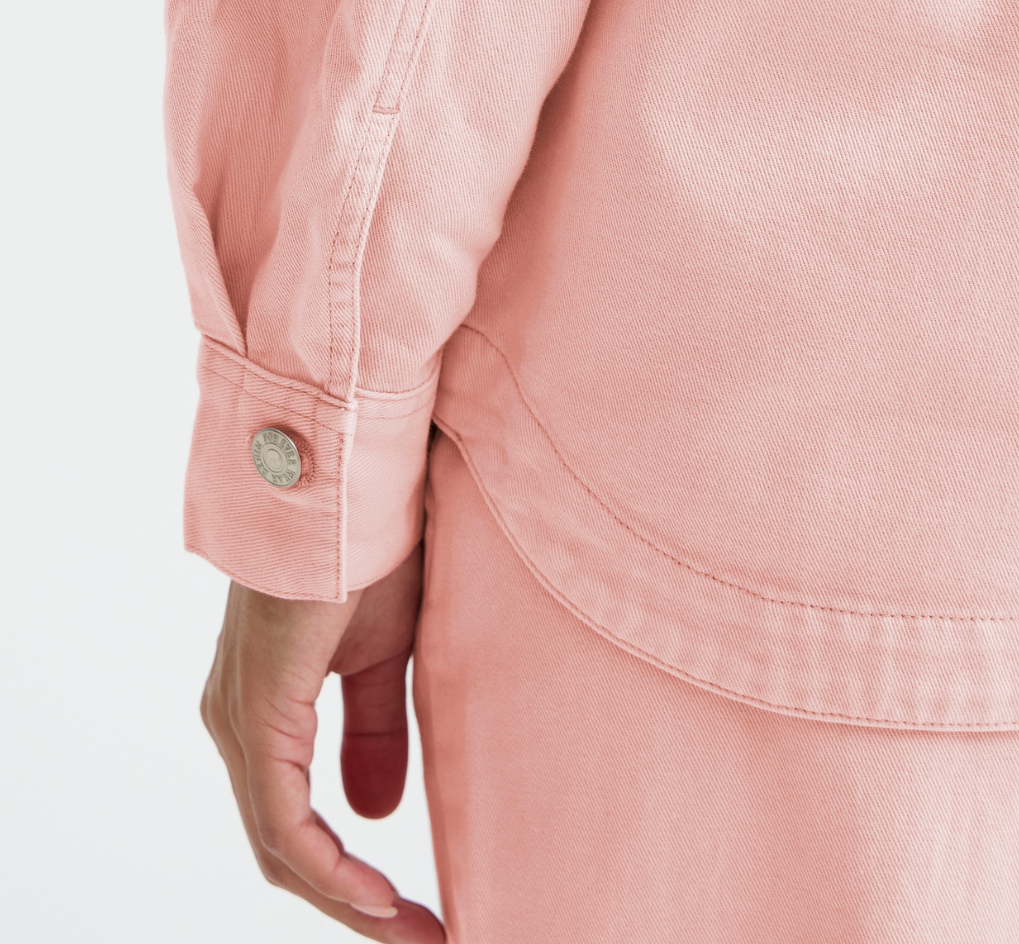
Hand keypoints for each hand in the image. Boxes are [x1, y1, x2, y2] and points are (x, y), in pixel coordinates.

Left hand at [201, 546, 443, 941]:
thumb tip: (374, 812)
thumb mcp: (385, 655)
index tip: (416, 915)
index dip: (350, 879)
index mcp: (261, 706)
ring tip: (414, 932)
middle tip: (425, 939)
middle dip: (353, 905)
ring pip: (280, 845)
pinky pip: (281, 819)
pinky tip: (377, 895)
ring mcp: (238, 719)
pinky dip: (329, 869)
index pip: (293, 823)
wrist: (352, 480)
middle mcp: (235, 720)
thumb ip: (375, 730)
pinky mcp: (256, 712)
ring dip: (347, 899)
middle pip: (283, 848)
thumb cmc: (369, 546)